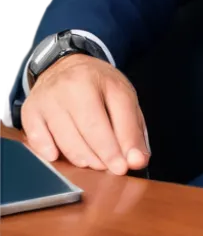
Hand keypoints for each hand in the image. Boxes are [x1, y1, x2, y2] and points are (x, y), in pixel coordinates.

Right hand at [21, 54, 149, 174]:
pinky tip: (59, 156)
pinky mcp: (30, 110)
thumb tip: (137, 161)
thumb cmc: (98, 87)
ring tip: (93, 162)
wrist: (64, 66)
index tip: (126, 166)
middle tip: (111, 169)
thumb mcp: (122, 98)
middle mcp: (74, 85)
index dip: (124, 146)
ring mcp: (49, 98)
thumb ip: (133, 130)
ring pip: (67, 140)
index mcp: (104, 79)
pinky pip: (38, 141)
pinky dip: (50, 153)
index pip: (119, 116)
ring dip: (83, 159)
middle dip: (104, 157)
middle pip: (91, 130)